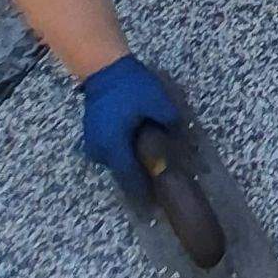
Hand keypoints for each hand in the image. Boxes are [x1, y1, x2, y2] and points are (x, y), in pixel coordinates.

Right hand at [80, 54, 180, 203]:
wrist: (104, 69)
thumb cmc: (131, 86)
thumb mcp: (156, 102)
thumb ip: (169, 124)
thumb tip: (183, 143)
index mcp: (114, 146)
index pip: (129, 179)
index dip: (143, 195)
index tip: (154, 209)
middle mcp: (100, 151)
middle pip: (122, 175)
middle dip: (140, 184)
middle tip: (158, 193)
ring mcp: (94, 144)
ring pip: (117, 165)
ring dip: (133, 169)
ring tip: (152, 174)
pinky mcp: (94, 136)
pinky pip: (112, 153)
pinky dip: (125, 157)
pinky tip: (139, 155)